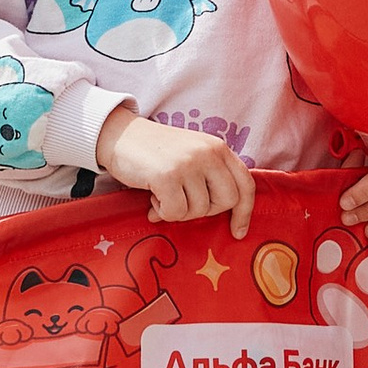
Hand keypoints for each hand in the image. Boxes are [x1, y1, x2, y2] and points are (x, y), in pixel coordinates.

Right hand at [93, 106, 256, 226]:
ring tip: (162, 195)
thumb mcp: (193, 155)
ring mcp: (189, 163)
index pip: (246, 183)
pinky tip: (153, 198)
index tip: (238, 232)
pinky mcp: (167, 175)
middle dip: (206, 212)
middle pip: (227, 201)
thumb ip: (210, 176)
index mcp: (219, 148)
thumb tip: (226, 216)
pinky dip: (163, 212)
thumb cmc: (157, 152)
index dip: (245, 211)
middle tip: (184, 204)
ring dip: (178, 211)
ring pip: (199, 210)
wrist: (121, 135)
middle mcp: (209, 153)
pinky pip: (176, 212)